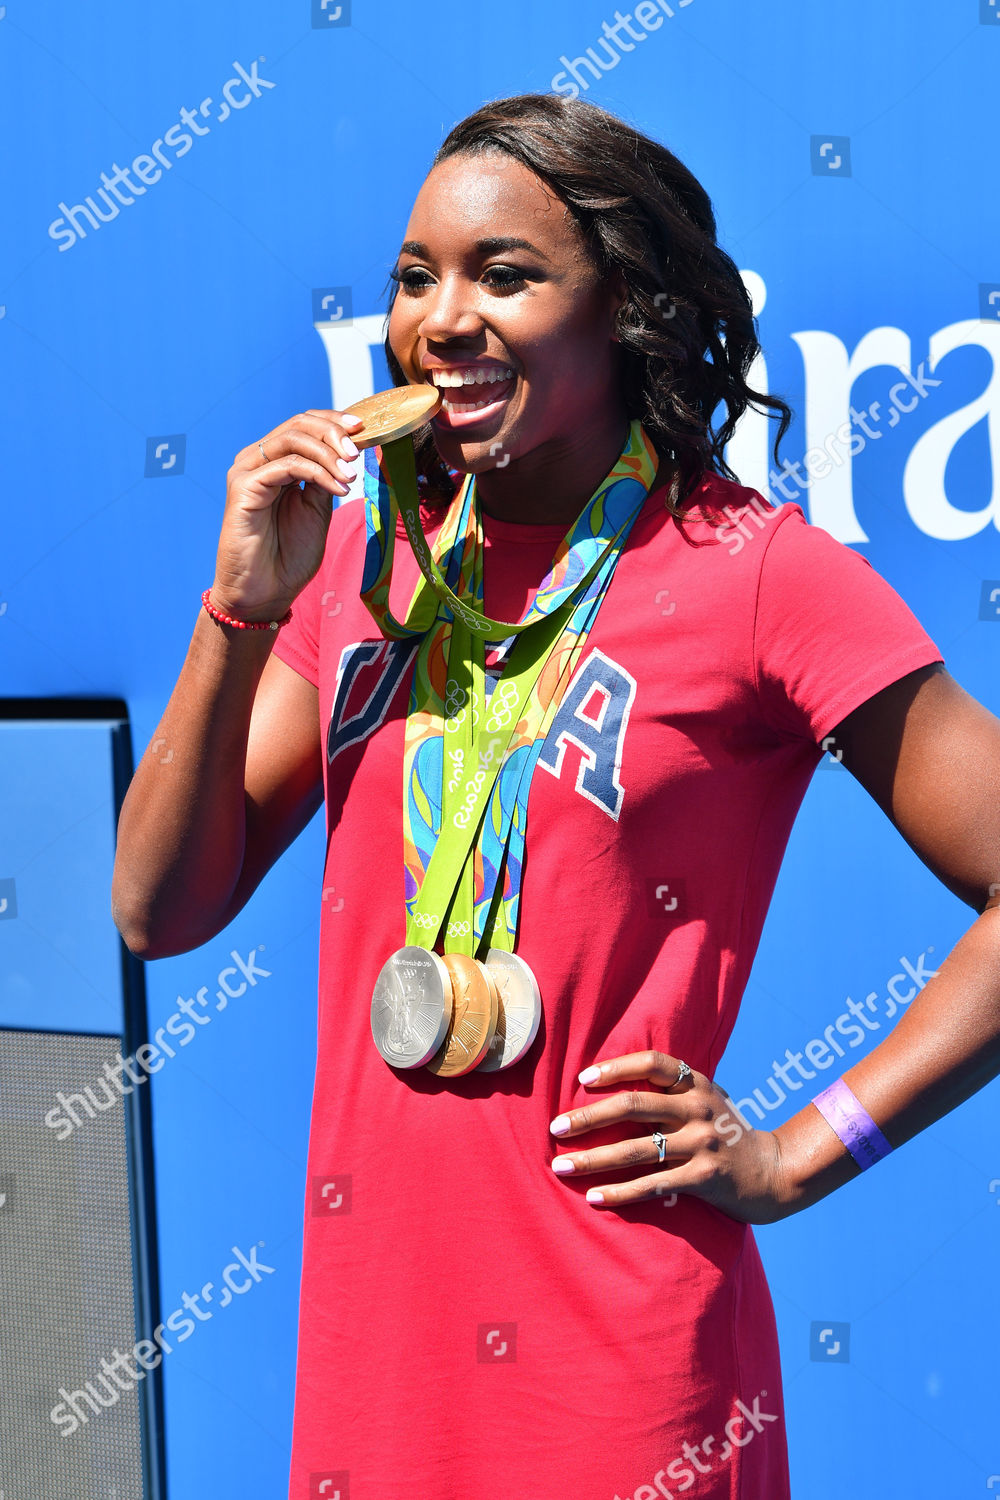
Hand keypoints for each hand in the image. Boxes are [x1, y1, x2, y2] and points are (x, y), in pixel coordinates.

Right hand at [211, 408, 364, 620]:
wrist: (265, 592)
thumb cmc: (289, 557)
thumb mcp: (317, 509)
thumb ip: (326, 479)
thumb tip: (347, 452)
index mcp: (276, 462)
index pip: (305, 425)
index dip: (335, 422)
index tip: (364, 428)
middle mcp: (258, 460)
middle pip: (299, 424)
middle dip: (334, 433)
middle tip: (358, 451)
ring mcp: (248, 471)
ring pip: (293, 439)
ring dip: (329, 453)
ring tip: (351, 475)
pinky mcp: (244, 487)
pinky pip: (287, 465)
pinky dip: (318, 472)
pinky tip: (338, 488)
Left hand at [548, 1050, 794, 1223]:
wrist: (772, 1173)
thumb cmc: (725, 1132)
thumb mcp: (705, 1100)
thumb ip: (670, 1091)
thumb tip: (610, 1086)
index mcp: (696, 1084)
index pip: (652, 1063)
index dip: (616, 1067)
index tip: (582, 1079)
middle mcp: (699, 1108)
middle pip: (634, 1106)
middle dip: (588, 1117)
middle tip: (555, 1128)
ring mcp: (703, 1143)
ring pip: (637, 1149)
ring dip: (593, 1159)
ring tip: (561, 1167)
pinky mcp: (705, 1178)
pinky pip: (654, 1185)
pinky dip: (621, 1192)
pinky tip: (595, 1198)